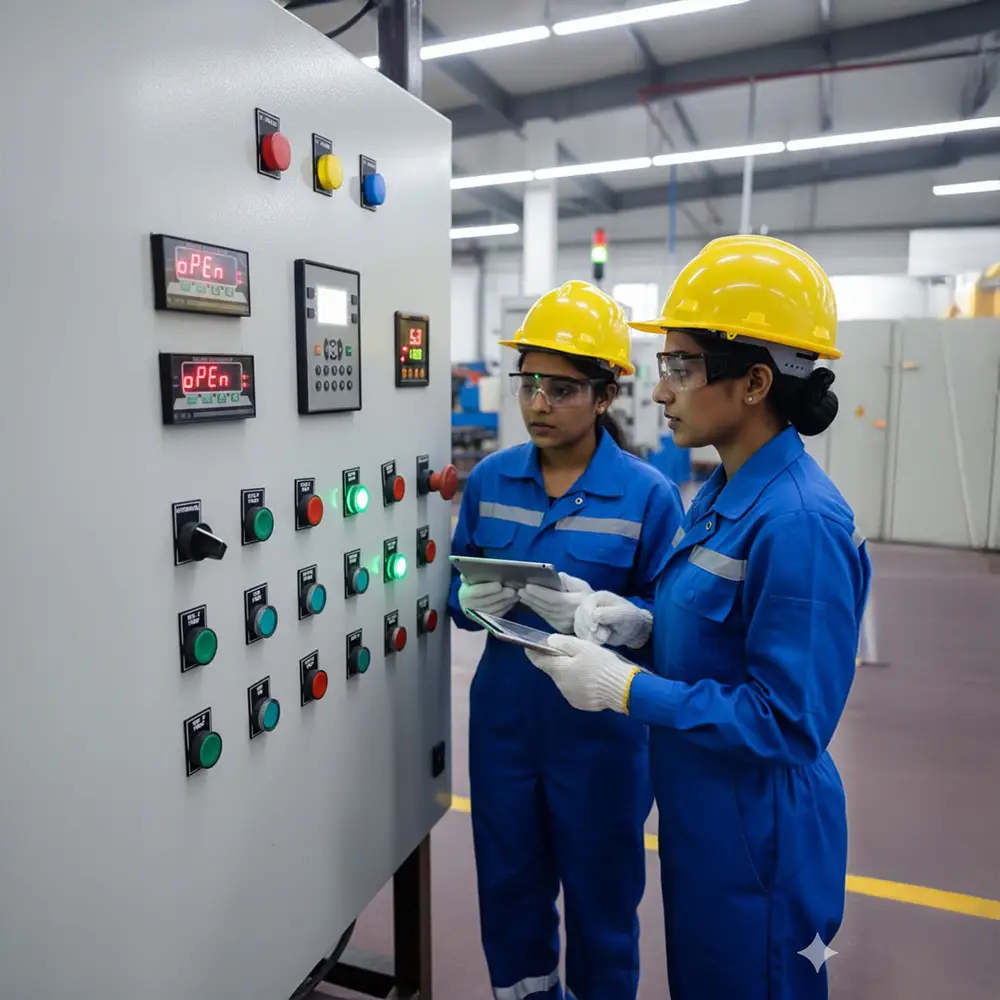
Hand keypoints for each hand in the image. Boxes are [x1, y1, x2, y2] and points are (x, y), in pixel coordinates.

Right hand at [459, 579, 517, 617]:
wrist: (467, 603)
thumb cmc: (470, 587)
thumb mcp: (468, 580)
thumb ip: (471, 575)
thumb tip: (477, 568)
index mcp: (466, 594)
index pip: (477, 591)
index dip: (488, 589)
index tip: (499, 585)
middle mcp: (470, 607)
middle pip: (488, 602)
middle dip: (502, 596)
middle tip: (513, 590)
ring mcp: (478, 616)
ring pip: (495, 609)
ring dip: (507, 602)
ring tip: (516, 595)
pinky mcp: (487, 621)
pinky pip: (499, 615)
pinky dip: (507, 608)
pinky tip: (512, 601)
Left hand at [518, 573, 592, 632]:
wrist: (596, 617)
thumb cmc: (588, 598)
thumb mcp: (581, 585)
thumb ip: (567, 581)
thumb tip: (555, 577)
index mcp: (575, 604)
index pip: (554, 599)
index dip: (540, 593)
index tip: (528, 586)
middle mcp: (567, 616)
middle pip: (546, 606)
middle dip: (532, 597)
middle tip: (519, 589)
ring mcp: (562, 624)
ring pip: (543, 612)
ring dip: (531, 603)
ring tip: (521, 594)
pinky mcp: (558, 628)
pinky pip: (544, 616)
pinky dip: (535, 608)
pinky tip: (528, 602)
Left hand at [525, 634, 641, 713]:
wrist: (621, 688)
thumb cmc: (600, 664)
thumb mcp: (583, 647)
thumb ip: (563, 643)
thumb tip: (550, 641)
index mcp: (559, 670)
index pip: (538, 660)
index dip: (533, 652)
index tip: (530, 646)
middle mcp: (560, 685)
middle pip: (555, 670)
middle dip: (560, 662)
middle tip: (574, 654)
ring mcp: (570, 696)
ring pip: (566, 681)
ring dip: (571, 674)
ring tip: (587, 667)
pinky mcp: (581, 704)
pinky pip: (575, 690)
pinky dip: (580, 684)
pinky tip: (592, 680)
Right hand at [574, 591, 652, 648]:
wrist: (632, 630)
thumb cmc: (630, 620)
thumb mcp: (624, 615)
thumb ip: (609, 614)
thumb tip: (594, 616)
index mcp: (598, 597)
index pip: (586, 606)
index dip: (588, 618)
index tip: (595, 629)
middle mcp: (589, 604)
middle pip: (579, 616)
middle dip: (589, 629)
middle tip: (603, 637)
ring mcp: (585, 615)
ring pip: (578, 625)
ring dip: (589, 635)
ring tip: (603, 639)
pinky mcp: (584, 626)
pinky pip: (579, 633)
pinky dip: (587, 639)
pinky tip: (598, 640)